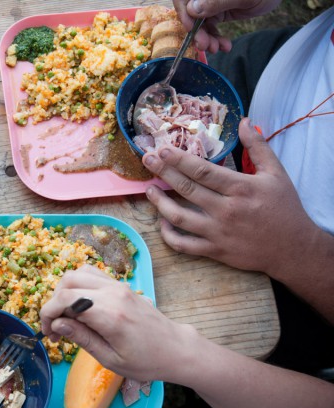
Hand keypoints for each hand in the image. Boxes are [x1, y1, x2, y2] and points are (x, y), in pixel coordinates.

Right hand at [40, 265, 195, 381]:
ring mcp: (118, 285)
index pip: (66, 299)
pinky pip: (92, 274)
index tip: (48, 332)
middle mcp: (113, 293)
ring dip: (65, 291)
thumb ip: (82, 338)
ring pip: (78, 272)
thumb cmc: (145, 361)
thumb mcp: (110, 359)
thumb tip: (57, 324)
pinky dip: (78, 285)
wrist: (175, 348)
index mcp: (110, 314)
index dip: (48, 313)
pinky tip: (80, 305)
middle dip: (54, 302)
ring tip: (67, 315)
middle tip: (56, 327)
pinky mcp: (121, 285)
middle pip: (68, 282)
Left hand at [141, 117, 318, 278]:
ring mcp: (218, 232)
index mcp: (241, 188)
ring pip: (179, 217)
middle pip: (186, 188)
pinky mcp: (215, 251)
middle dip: (163, 172)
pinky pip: (184, 245)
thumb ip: (258, 147)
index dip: (179, 159)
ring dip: (159, 203)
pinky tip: (162, 221)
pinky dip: (168, 235)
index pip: (203, 171)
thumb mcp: (277, 173)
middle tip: (147, 159)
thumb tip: (245, 121)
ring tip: (149, 189)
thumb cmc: (284, 208)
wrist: (294, 249)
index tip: (162, 149)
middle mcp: (226, 210)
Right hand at [172, 0, 281, 52]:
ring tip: (217, 48)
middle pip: (190, 14)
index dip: (184, 13)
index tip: (192, 29)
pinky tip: (224, 46)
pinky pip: (211, 27)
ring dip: (207, 39)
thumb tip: (191, 10)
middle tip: (205, 46)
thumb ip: (215, 1)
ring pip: (200, 23)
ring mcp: (211, 3)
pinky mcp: (219, 12)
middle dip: (197, 32)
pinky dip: (216, 38)